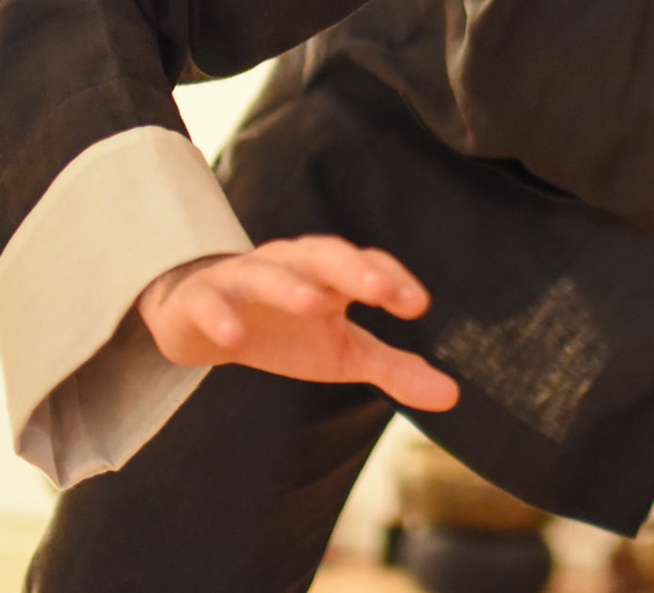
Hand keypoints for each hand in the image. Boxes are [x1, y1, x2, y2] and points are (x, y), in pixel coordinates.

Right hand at [136, 235, 459, 411]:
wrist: (201, 320)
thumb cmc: (285, 331)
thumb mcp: (341, 353)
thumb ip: (394, 369)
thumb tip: (453, 397)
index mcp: (330, 275)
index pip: (367, 265)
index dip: (393, 280)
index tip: (419, 306)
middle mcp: (291, 265)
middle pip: (324, 255)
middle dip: (352, 269)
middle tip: (378, 291)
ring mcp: (243, 278)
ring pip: (267, 272)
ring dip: (290, 286)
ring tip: (313, 305)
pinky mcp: (200, 298)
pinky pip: (208, 301)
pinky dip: (220, 315)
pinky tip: (233, 339)